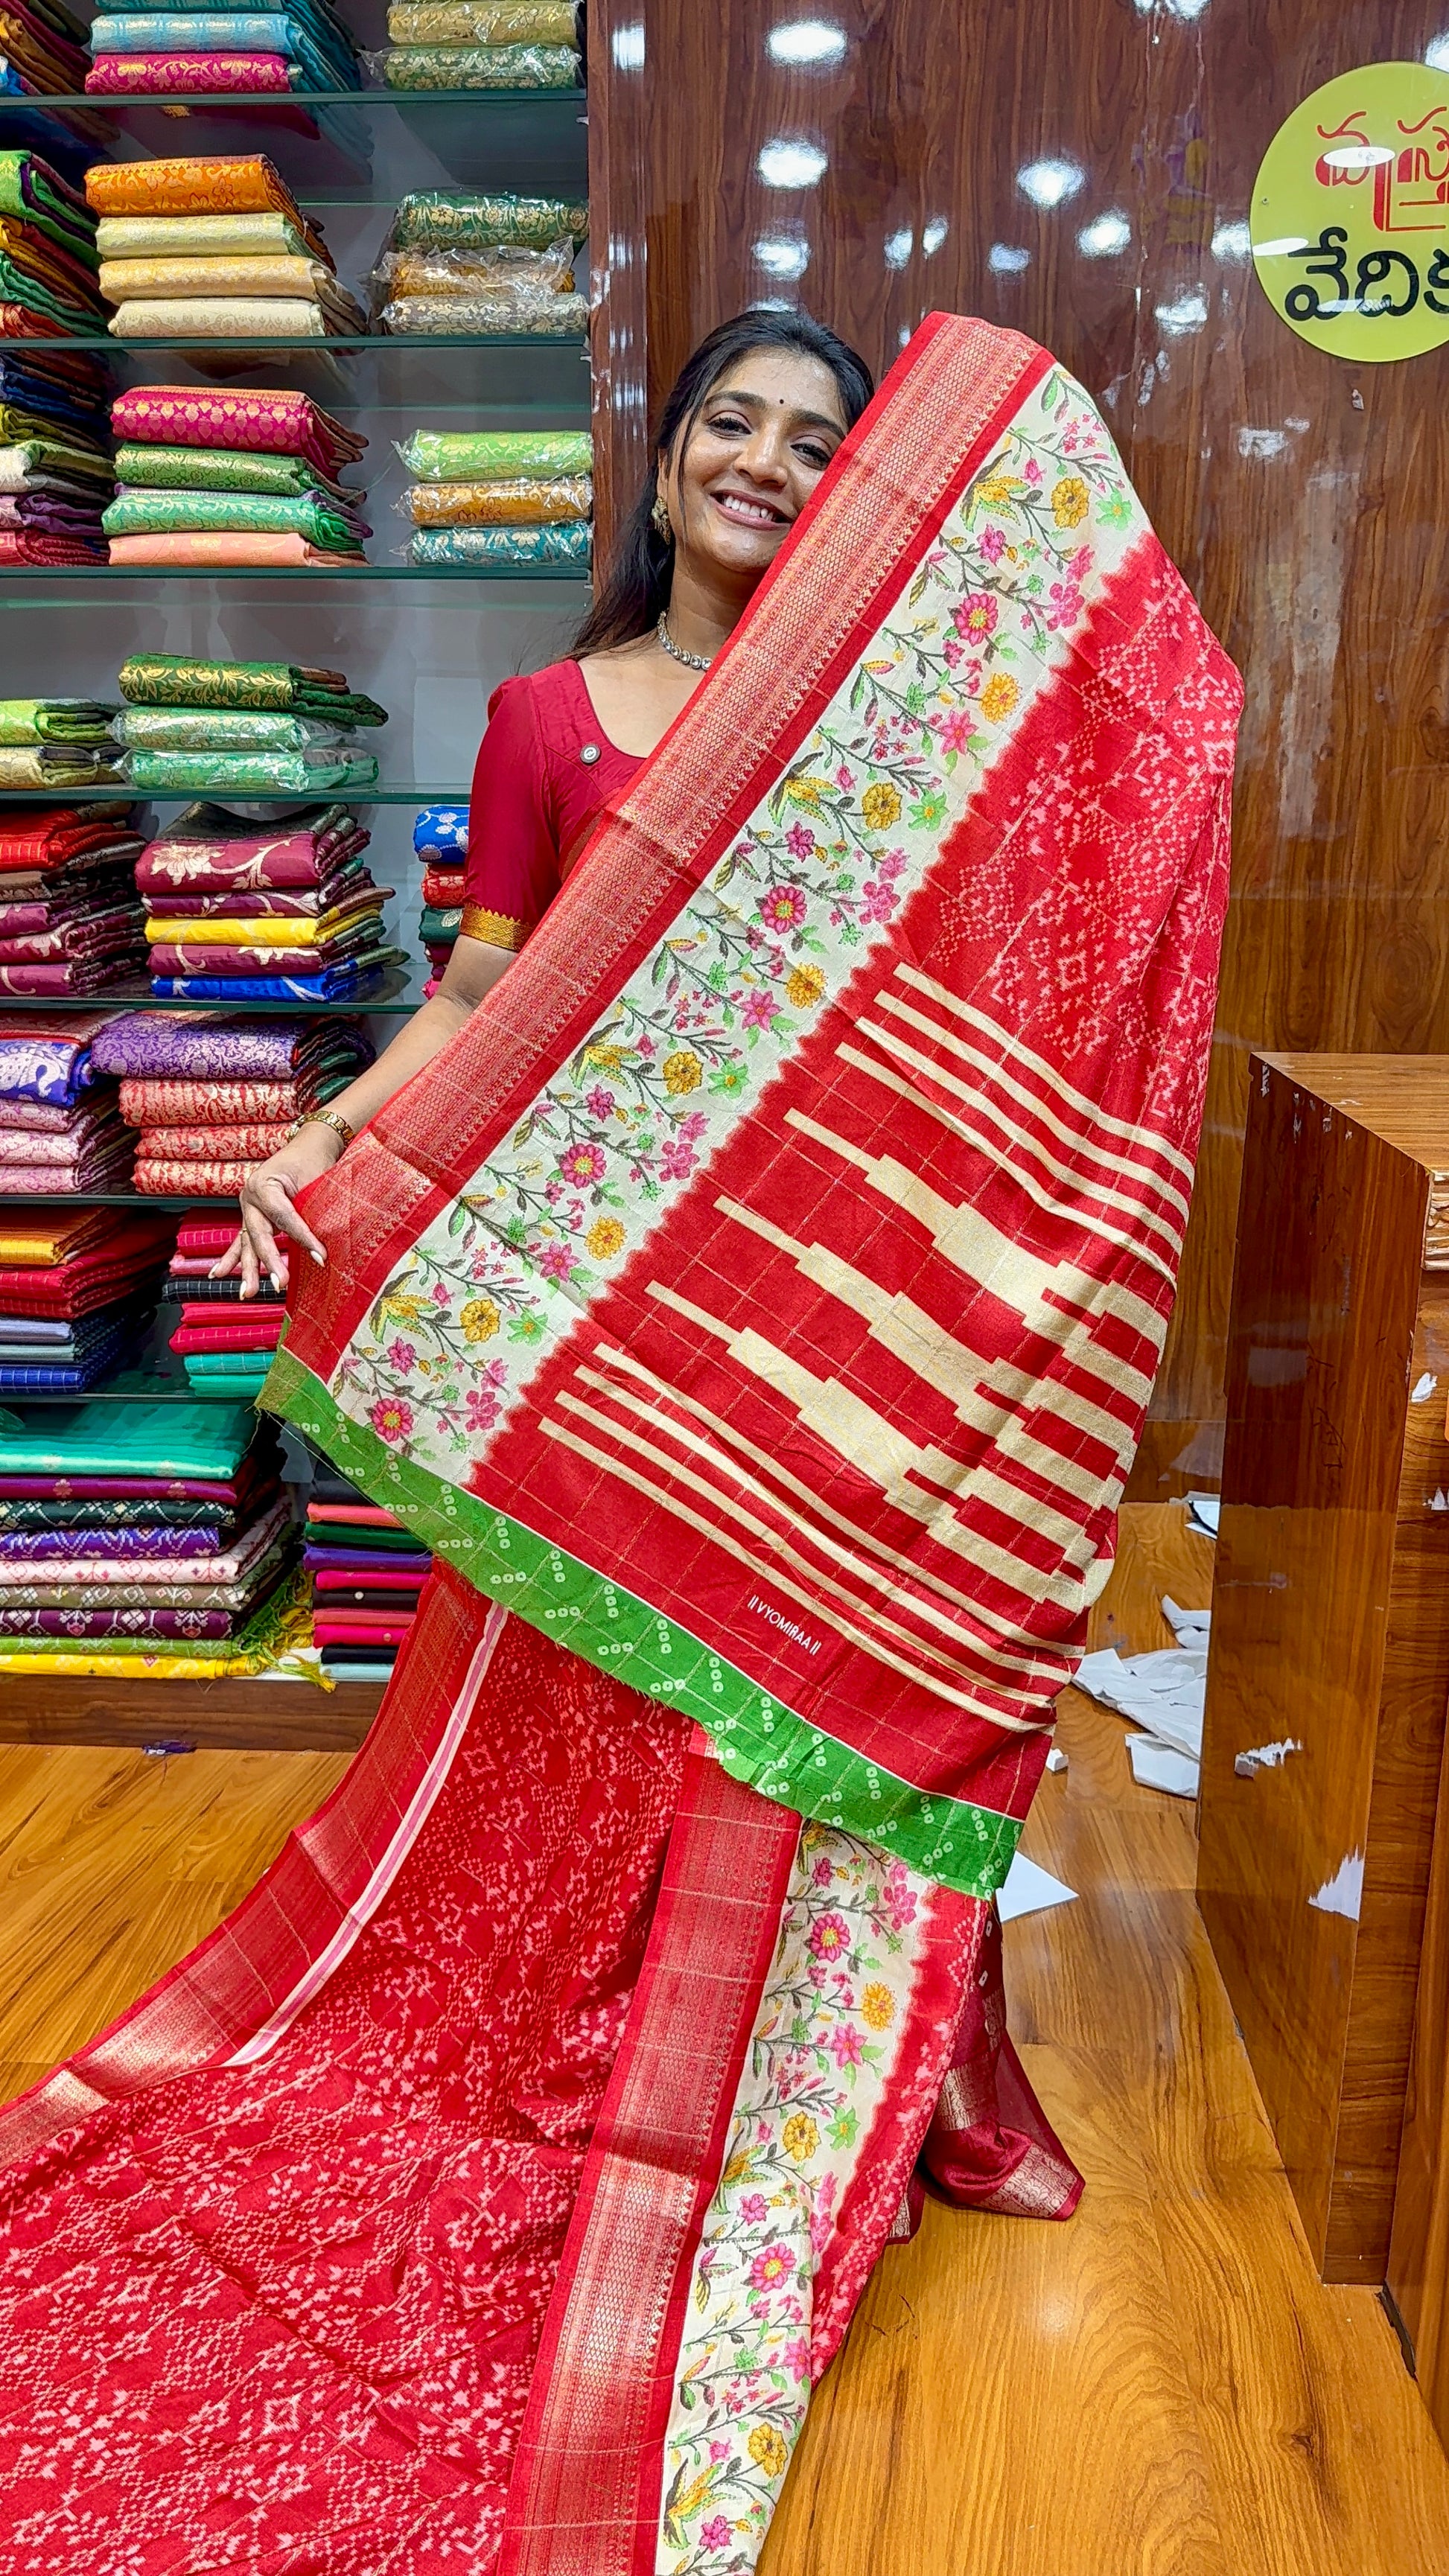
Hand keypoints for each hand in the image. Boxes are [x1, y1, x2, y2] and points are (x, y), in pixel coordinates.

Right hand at [211, 1123, 343, 1296]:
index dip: (303, 1238)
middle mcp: (250, 1197)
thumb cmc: (314, 1162)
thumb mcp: (316, 1183)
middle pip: (259, 1234)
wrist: (307, 1147)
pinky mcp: (251, 1216)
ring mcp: (247, 1207)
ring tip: (246, 1293)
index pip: (284, 1217)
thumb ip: (313, 1213)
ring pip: (247, 1242)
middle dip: (269, 1262)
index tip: (321, 1257)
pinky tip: (218, 1274)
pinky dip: (232, 1259)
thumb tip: (322, 1248)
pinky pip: (241, 1240)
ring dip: (247, 1270)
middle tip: (281, 1283)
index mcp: (264, 1184)